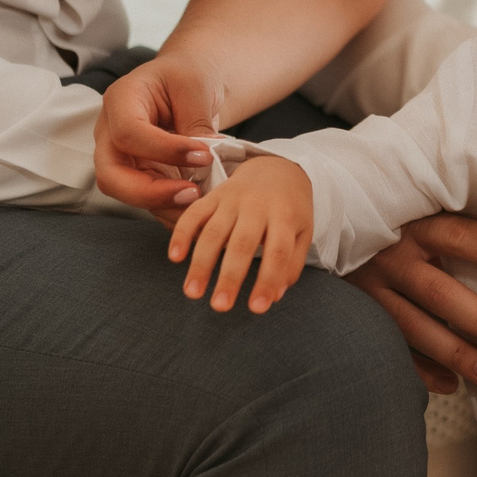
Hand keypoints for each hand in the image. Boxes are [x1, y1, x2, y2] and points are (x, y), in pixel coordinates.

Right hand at [96, 52, 223, 224]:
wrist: (184, 83)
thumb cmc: (186, 76)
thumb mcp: (195, 86)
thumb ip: (196, 123)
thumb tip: (205, 163)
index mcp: (120, 100)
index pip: (128, 132)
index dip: (164, 149)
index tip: (204, 155)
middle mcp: (110, 133)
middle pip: (110, 174)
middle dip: (148, 192)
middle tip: (192, 194)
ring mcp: (120, 157)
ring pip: (125, 194)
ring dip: (162, 206)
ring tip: (200, 206)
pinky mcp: (137, 175)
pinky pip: (146, 201)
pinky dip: (169, 210)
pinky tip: (197, 211)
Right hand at [165, 153, 315, 313]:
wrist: (276, 167)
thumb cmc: (290, 208)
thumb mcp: (302, 232)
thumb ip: (291, 263)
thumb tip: (275, 295)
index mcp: (286, 215)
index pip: (278, 252)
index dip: (267, 281)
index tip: (257, 309)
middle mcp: (258, 205)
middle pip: (242, 244)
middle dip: (229, 277)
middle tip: (219, 307)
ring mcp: (233, 199)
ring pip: (213, 232)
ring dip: (200, 263)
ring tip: (192, 293)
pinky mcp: (213, 195)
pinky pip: (194, 213)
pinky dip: (181, 234)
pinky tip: (175, 257)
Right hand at [345, 215, 476, 394]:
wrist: (324, 230)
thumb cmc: (400, 227)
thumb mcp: (422, 213)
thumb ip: (462, 227)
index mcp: (413, 226)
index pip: (458, 236)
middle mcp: (391, 259)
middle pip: (439, 292)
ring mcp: (371, 292)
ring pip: (414, 328)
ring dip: (456, 355)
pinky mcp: (359, 319)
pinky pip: (392, 351)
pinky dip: (422, 371)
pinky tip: (453, 385)